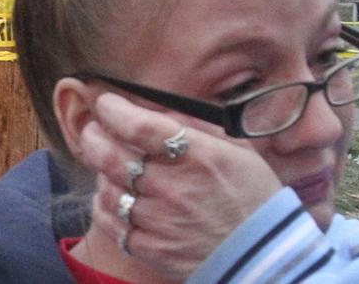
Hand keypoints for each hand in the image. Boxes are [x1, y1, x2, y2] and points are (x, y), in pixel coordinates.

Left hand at [78, 92, 281, 281]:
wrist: (264, 254)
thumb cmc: (253, 195)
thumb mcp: (237, 150)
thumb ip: (197, 127)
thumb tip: (161, 110)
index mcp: (198, 155)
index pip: (139, 126)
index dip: (113, 110)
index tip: (106, 103)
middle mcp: (174, 186)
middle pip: (112, 156)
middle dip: (94, 137)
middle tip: (93, 130)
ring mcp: (160, 221)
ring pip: (108, 190)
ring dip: (101, 173)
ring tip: (108, 165)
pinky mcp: (153, 249)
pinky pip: (112, 225)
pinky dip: (104, 207)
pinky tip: (110, 197)